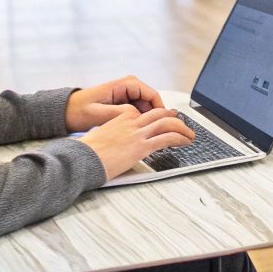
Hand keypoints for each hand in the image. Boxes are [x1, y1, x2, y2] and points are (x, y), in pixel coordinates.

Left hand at [66, 76, 165, 130]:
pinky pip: (139, 113)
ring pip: (147, 109)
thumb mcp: (98, 113)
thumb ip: (120, 113)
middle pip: (152, 103)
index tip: (164, 125)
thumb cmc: (78, 110)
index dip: (161, 111)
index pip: (153, 95)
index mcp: (125, 84)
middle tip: (156, 135)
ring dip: (148, 121)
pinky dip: (140, 122)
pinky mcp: (123, 104)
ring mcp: (127, 95)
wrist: (65, 111)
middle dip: (155, 118)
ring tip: (146, 136)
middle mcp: (129, 87)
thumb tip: (138, 116)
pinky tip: (136, 134)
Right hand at [77, 108, 195, 178]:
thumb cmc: (88, 151)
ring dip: (183, 129)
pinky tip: (185, 142)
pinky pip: (166, 138)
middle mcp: (132, 122)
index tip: (167, 122)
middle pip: (161, 114)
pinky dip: (179, 138)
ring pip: (168, 124)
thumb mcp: (103, 136)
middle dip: (176, 119)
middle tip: (184, 126)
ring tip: (190, 135)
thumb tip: (120, 143)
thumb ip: (116, 135)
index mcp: (122, 117)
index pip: (148, 113)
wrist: (82, 158)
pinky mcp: (141, 147)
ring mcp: (137, 134)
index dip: (161, 117)